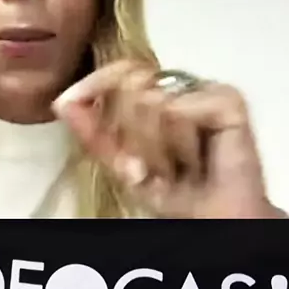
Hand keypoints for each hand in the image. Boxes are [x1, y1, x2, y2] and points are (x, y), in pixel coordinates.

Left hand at [53, 60, 286, 218]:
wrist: (214, 218)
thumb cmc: (174, 194)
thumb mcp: (121, 165)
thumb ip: (92, 132)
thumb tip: (61, 101)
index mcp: (155, 92)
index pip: (118, 70)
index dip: (94, 84)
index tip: (67, 102)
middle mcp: (179, 84)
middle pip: (130, 86)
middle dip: (134, 136)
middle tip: (155, 165)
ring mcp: (204, 88)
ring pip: (152, 102)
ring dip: (158, 148)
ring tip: (178, 167)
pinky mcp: (227, 98)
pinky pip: (178, 111)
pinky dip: (181, 144)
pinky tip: (197, 159)